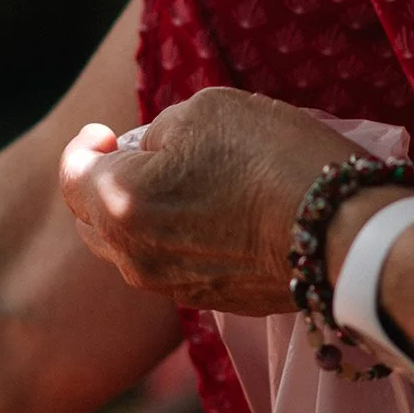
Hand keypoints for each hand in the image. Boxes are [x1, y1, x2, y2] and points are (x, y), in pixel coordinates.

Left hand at [59, 88, 358, 313]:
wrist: (341, 232)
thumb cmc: (272, 158)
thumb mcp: (205, 110)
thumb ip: (156, 132)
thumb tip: (145, 151)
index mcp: (121, 204)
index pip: (73, 176)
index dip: (85, 146)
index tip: (108, 131)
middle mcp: (134, 256)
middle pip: (93, 220)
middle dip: (106, 184)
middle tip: (140, 155)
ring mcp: (170, 286)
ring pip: (130, 248)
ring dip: (140, 215)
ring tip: (179, 184)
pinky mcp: (207, 302)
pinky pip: (169, 267)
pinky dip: (174, 241)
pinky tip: (211, 216)